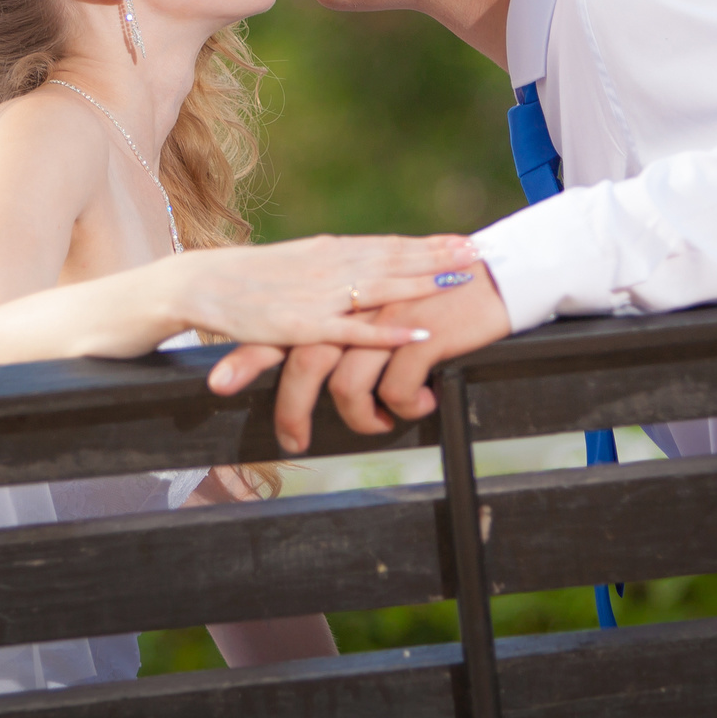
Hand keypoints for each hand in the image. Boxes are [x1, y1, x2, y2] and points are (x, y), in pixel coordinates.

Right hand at [175, 233, 477, 355]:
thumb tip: (361, 272)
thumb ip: (329, 269)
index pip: (389, 244)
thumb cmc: (246, 280)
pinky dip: (389, 329)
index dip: (429, 244)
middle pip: (396, 258)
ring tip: (463, 280)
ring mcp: (319, 294)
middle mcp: (331, 266)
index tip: (466, 242)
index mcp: (329, 251)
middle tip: (482, 254)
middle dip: (441, 256)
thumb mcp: (294, 266)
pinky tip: (420, 330)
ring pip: (384, 285)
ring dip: (426, 281)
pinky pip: (354, 329)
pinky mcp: (304, 325)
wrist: (200, 284)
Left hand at [211, 265, 512, 452]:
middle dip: (292, 411)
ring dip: (359, 419)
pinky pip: (395, 390)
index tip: (218, 385)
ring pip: (348, 386)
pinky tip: (420, 406)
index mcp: (343, 299)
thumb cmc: (441, 294)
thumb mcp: (387, 304)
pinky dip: (402, 408)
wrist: (498, 274)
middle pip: (305, 364)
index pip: (284, 327)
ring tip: (376, 427)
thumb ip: (354, 325)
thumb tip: (330, 367)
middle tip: (293, 443)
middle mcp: (357, 308)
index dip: (249, 356)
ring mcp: (388, 321)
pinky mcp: (423, 336)